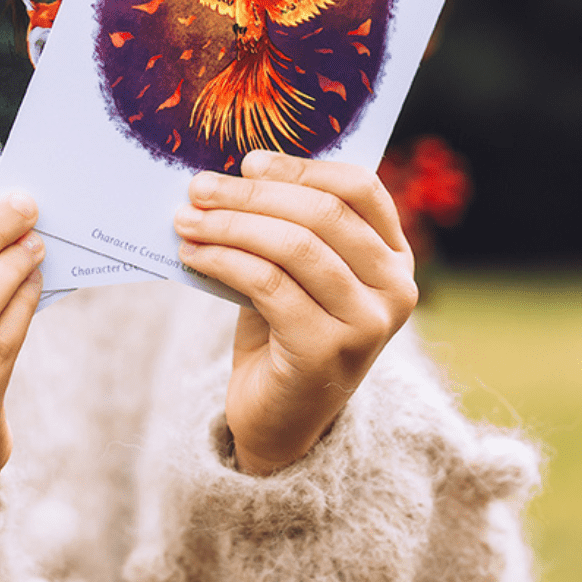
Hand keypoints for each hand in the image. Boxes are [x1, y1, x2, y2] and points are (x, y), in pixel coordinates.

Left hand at [174, 152, 416, 475]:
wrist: (280, 418)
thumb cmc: (285, 329)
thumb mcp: (296, 269)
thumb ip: (286, 223)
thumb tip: (231, 172)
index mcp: (395, 256)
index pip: (359, 188)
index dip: (301, 168)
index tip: (247, 162)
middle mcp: (395, 288)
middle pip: (322, 213)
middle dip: (251, 194)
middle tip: (198, 187)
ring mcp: (368, 324)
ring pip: (293, 246)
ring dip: (229, 225)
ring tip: (186, 219)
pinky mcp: (327, 351)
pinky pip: (268, 285)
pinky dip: (224, 260)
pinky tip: (194, 254)